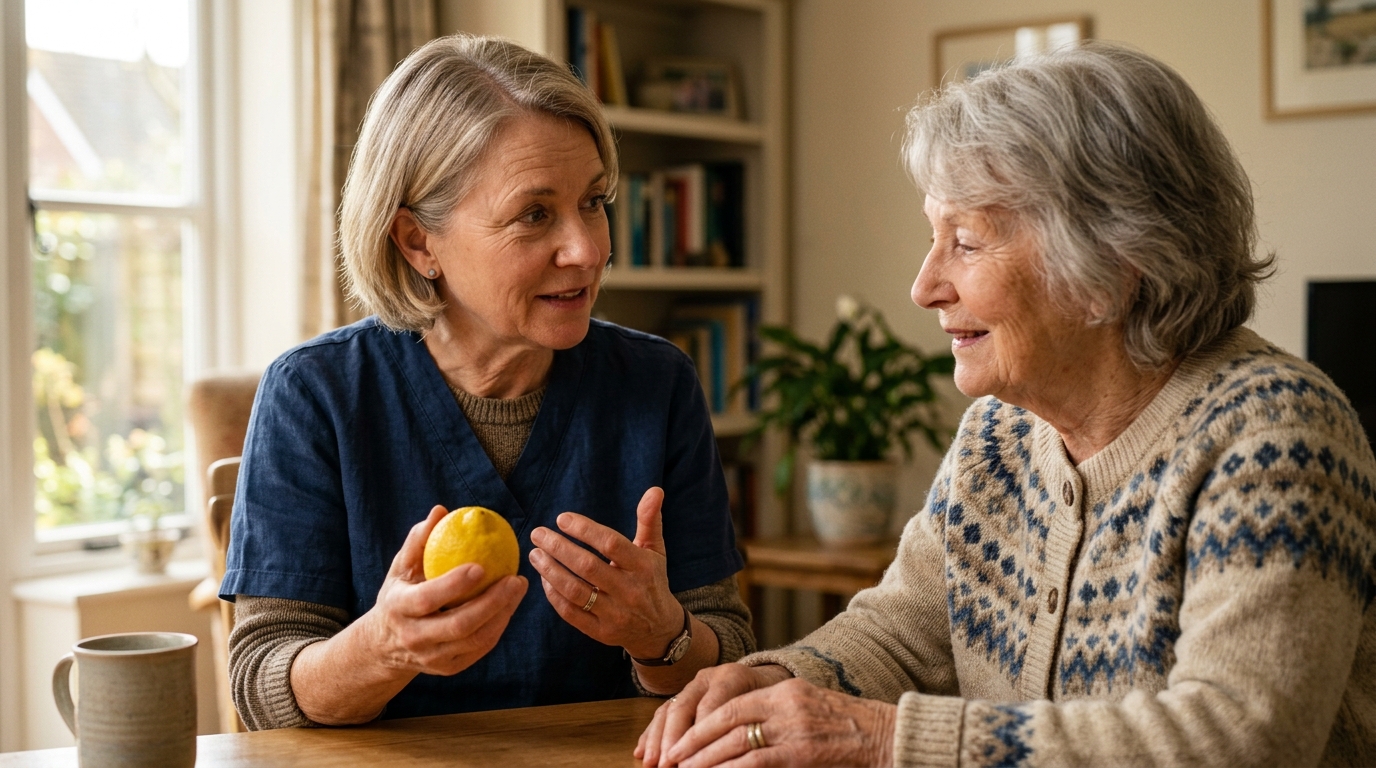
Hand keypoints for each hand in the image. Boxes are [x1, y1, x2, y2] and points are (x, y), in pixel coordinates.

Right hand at [359, 505, 528, 676]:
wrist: (384, 645)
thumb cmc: (400, 593)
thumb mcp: (401, 568)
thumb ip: (418, 541)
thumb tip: (441, 511)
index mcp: (399, 609)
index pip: (427, 599)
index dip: (454, 585)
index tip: (481, 566)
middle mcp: (414, 638)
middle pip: (459, 625)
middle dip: (492, 602)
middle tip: (515, 578)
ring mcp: (433, 657)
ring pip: (475, 640)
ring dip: (503, 615)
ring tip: (518, 588)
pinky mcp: (448, 668)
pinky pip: (480, 649)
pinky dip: (498, 627)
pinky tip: (510, 606)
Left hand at [529, 487, 682, 659]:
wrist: (658, 629)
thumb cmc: (651, 580)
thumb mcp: (655, 550)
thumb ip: (650, 520)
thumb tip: (655, 490)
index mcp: (643, 567)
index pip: (610, 544)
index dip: (584, 530)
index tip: (562, 519)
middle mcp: (629, 591)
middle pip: (587, 567)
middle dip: (559, 548)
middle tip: (538, 533)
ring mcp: (614, 614)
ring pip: (575, 591)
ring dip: (550, 571)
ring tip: (535, 554)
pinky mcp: (600, 632)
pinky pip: (570, 613)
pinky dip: (554, 595)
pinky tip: (544, 578)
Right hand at [636, 663, 791, 766]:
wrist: (764, 681)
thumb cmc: (769, 703)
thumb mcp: (767, 711)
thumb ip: (750, 728)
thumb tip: (735, 755)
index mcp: (732, 677)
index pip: (711, 707)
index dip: (699, 735)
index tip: (692, 760)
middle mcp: (708, 678)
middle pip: (683, 707)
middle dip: (672, 739)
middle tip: (666, 764)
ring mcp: (692, 686)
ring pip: (668, 709)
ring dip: (656, 740)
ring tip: (650, 763)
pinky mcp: (682, 695)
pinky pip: (662, 713)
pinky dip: (650, 734)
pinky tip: (640, 753)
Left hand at [661, 676, 896, 767]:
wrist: (885, 736)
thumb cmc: (848, 729)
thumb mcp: (808, 710)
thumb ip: (775, 716)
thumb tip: (739, 733)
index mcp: (785, 691)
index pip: (732, 703)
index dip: (702, 722)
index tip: (680, 739)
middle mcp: (785, 704)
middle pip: (727, 719)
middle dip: (695, 740)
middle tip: (672, 758)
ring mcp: (793, 727)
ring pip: (736, 741)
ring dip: (706, 759)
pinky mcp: (801, 752)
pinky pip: (756, 760)